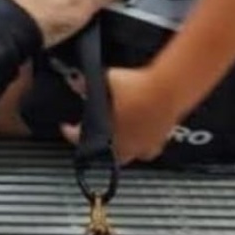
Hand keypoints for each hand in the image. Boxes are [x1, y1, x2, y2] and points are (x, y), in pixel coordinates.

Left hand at [60, 67, 180, 164]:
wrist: (168, 87)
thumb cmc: (138, 87)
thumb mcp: (106, 80)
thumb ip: (87, 84)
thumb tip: (76, 81)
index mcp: (105, 136)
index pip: (78, 138)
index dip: (70, 132)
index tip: (66, 127)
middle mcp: (125, 146)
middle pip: (105, 153)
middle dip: (97, 143)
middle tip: (93, 131)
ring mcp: (145, 146)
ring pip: (128, 154)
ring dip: (120, 145)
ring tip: (116, 133)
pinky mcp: (161, 140)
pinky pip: (148, 148)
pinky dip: (143, 142)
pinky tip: (142, 132)